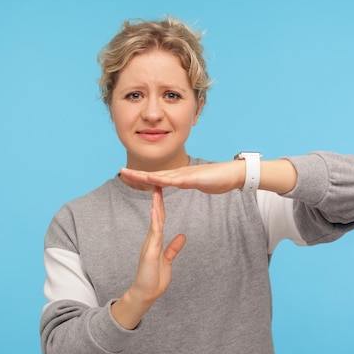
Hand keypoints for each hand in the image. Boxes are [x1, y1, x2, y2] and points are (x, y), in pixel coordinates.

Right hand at [111, 186, 185, 329]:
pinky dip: (156, 221)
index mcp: (156, 240)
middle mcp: (152, 238)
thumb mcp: (167, 260)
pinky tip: (157, 211)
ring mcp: (150, 243)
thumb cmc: (154, 279)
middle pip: (157, 214)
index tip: (164, 189)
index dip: (163, 203)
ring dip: (156, 205)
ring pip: (154, 220)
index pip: (161, 217)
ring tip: (157, 189)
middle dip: (158, 197)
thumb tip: (182, 236)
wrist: (145, 293)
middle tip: (159, 180)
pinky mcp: (150, 251)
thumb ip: (173, 248)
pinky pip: (154, 233)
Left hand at [119, 161, 244, 193]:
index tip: (129, 175)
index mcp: (179, 176)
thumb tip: (180, 183)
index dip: (142, 175)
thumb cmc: (218, 179)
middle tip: (120, 171)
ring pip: (160, 176)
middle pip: (154, 174)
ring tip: (130, 173)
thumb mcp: (198, 183)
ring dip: (144, 175)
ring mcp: (185, 175)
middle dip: (137, 173)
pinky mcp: (192, 179)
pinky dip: (162, 180)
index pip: (157, 177)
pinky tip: (152, 179)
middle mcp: (179, 173)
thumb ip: (188, 182)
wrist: (233, 174)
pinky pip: (174, 180)